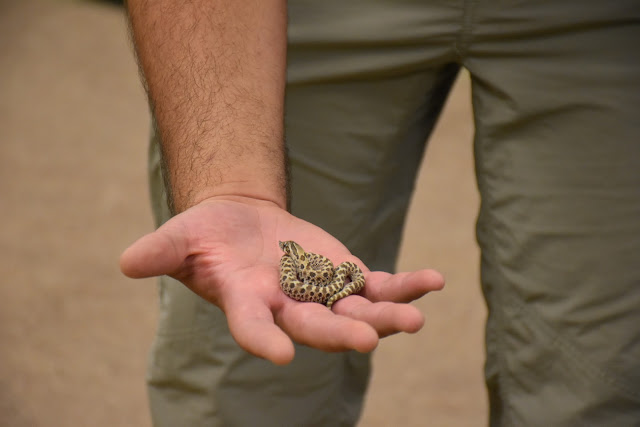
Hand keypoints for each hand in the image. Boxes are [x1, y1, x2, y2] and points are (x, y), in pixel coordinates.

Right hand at [120, 196, 444, 364]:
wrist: (242, 224)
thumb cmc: (207, 235)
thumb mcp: (181, 238)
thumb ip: (161, 252)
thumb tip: (126, 262)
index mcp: (245, 303)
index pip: (252, 328)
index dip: (262, 339)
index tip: (277, 354)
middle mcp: (286, 307)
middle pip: (314, 326)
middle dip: (338, 334)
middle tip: (366, 341)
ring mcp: (321, 294)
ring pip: (355, 312)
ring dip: (385, 316)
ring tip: (414, 319)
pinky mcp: (345, 276)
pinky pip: (378, 286)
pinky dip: (404, 286)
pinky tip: (434, 281)